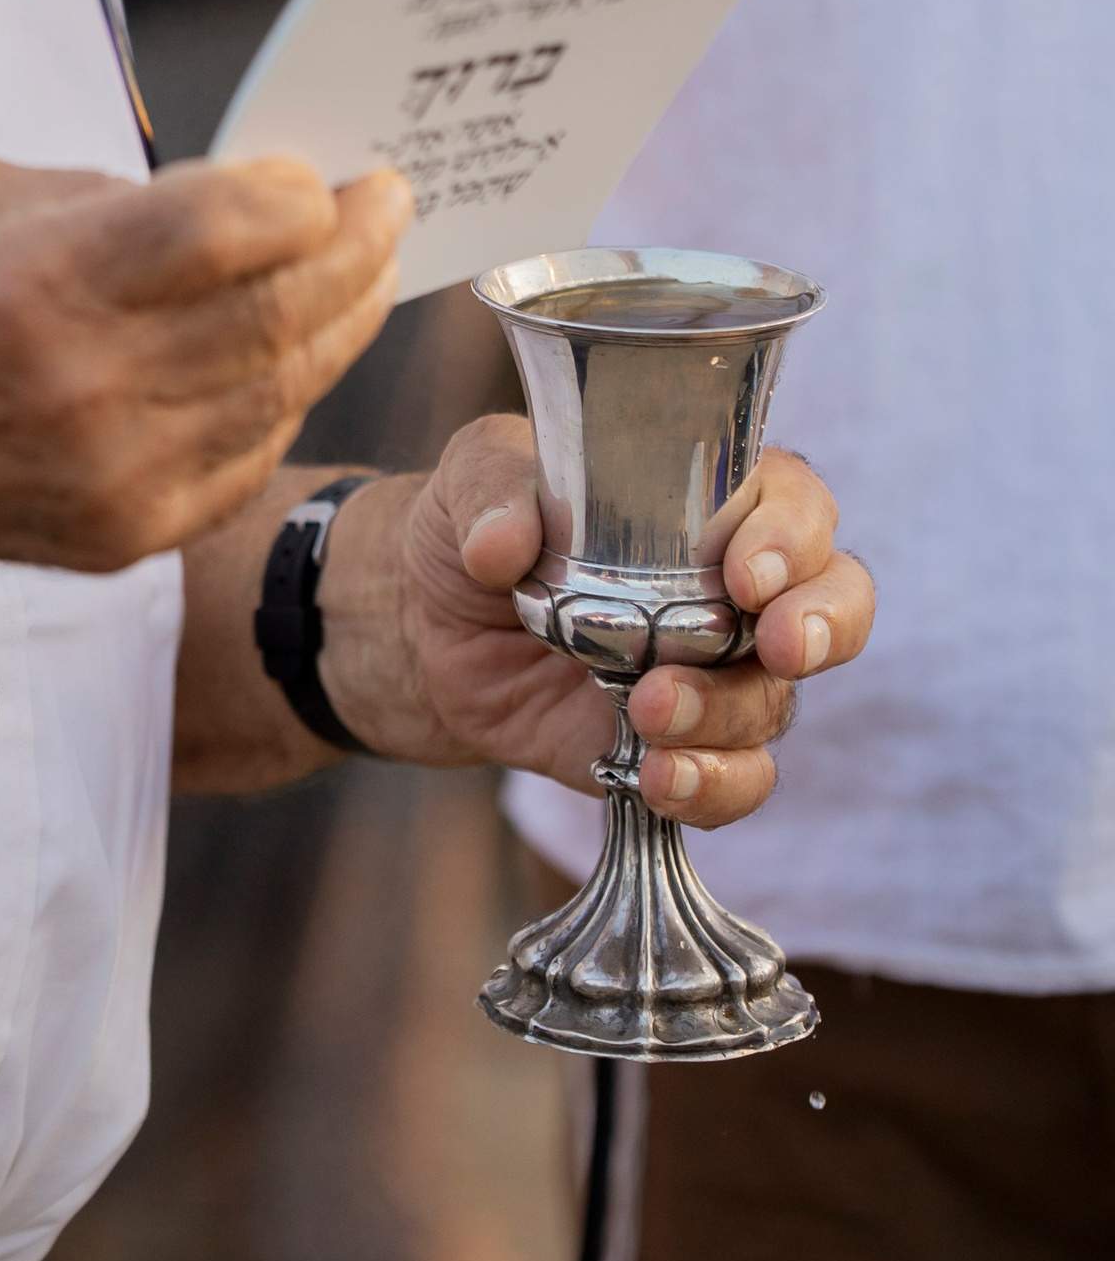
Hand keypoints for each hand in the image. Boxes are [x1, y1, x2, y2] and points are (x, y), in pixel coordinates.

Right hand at [0, 155, 412, 578]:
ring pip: (281, 385)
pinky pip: (250, 450)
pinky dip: (288, 388)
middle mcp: (74, 391)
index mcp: (22, 285)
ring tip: (369, 263)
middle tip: (390, 199)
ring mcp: (107, 478)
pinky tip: (300, 343)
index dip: (294, 192)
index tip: (320, 169)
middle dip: (354, 245)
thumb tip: (243, 200)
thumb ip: (113, 198)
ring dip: (343, 316)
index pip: (219, 230)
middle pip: (272, 311)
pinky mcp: (124, 535)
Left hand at [320, 413, 874, 825]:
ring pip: (773, 701)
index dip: (790, 537)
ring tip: (647, 710)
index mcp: (710, 500)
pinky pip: (734, 779)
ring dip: (724, 713)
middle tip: (777, 646)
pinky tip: (660, 779)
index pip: (793, 504)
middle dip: (821, 627)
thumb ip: (492, 491)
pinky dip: (710, 786)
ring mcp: (716, 674)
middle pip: (834, 604)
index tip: (746, 573)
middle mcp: (735, 589)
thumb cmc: (476, 521)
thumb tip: (502, 543)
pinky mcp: (680, 745)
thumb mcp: (473, 474)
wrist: (427, 626)